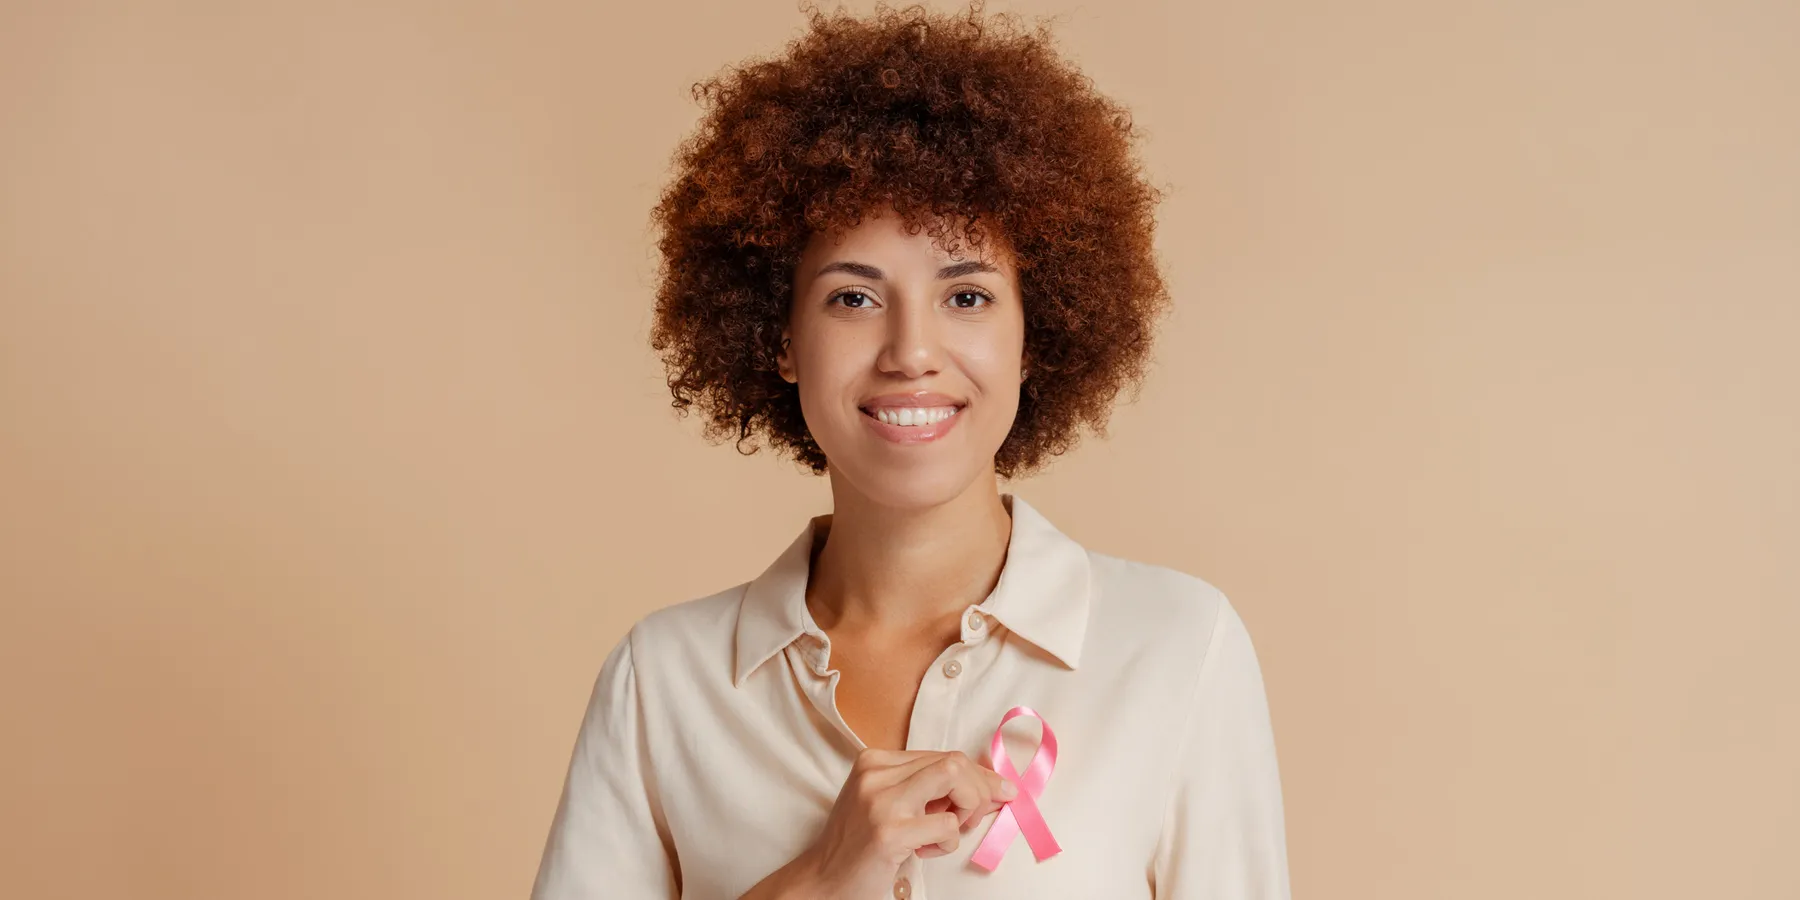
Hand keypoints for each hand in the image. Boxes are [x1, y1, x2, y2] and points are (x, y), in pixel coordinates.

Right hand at [793, 748, 1016, 896]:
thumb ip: (923, 787)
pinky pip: (948, 827)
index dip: (977, 775)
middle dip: (981, 789)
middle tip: (978, 816)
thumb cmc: (859, 844)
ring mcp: (882, 801)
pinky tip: (923, 851)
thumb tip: (984, 782)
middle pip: (955, 763)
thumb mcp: (885, 802)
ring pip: (956, 781)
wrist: (822, 880)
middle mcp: (876, 773)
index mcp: (876, 760)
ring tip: (945, 833)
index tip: (998, 791)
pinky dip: (948, 842)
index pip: (943, 755)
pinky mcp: (890, 832)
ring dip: (966, 811)